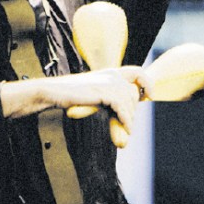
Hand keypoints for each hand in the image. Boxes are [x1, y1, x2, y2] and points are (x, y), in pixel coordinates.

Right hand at [1, 66, 153, 145]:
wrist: (53, 92)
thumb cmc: (72, 95)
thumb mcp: (95, 92)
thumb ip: (110, 94)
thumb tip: (126, 107)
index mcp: (111, 71)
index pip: (138, 72)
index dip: (147, 83)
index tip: (149, 97)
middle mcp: (112, 74)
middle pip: (134, 93)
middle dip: (133, 110)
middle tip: (128, 124)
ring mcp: (109, 82)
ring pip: (129, 102)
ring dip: (129, 118)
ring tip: (127, 131)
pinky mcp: (104, 92)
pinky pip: (122, 108)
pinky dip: (126, 120)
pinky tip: (126, 130)